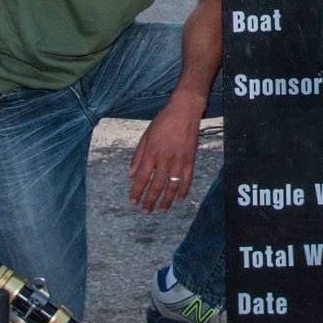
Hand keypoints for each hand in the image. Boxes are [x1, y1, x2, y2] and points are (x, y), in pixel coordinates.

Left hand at [127, 95, 204, 212]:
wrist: (185, 110)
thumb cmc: (163, 121)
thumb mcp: (145, 136)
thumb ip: (138, 156)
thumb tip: (131, 175)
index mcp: (151, 152)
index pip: (142, 178)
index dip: (136, 192)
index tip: (133, 202)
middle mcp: (164, 158)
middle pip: (156, 186)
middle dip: (150, 201)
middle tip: (146, 212)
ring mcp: (179, 160)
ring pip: (172, 186)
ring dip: (166, 200)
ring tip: (161, 210)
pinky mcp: (191, 159)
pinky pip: (187, 179)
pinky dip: (183, 191)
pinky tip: (179, 199)